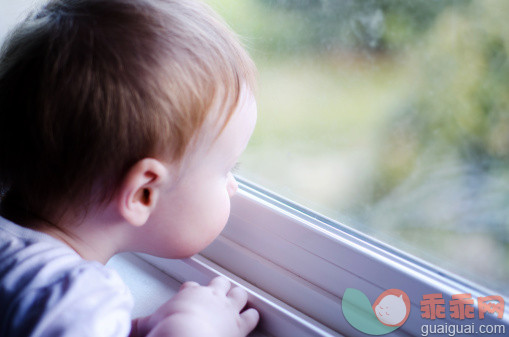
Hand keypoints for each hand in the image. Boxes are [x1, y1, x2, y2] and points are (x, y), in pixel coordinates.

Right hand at [133, 277, 258, 336]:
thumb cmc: (169, 330)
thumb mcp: (147, 326)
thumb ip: (137, 325)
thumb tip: (124, 328)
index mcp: (190, 294)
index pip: (192, 287)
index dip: (191, 291)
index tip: (189, 293)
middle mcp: (210, 297)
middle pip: (219, 284)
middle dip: (219, 287)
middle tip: (217, 292)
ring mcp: (227, 309)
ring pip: (238, 294)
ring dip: (238, 296)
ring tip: (237, 298)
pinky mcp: (240, 324)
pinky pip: (252, 316)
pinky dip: (252, 316)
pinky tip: (252, 316)